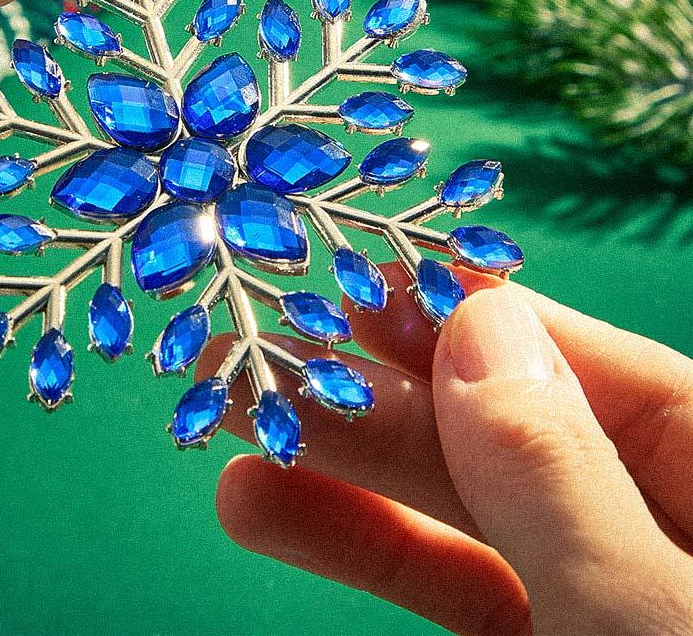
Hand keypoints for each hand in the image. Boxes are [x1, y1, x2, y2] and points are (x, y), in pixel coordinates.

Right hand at [199, 267, 692, 635]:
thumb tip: (475, 320)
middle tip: (268, 331)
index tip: (381, 279)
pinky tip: (260, 502)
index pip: (612, 376)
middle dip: (381, 389)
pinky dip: (352, 543)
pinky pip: (439, 583)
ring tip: (231, 406)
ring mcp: (588, 598)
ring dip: (337, 458)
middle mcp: (656, 533)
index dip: (492, 322)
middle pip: (511, 437)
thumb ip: (561, 475)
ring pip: (457, 510)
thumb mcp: (652, 613)